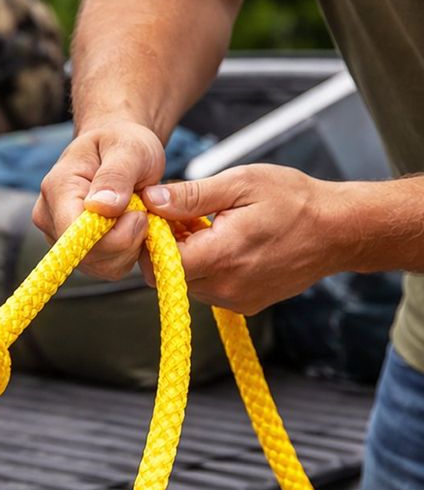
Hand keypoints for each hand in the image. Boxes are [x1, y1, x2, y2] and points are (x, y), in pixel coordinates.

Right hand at [33, 120, 164, 282]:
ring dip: (129, 248)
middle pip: (87, 256)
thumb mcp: (129, 148)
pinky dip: (127, 254)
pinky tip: (130, 228)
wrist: (117, 150)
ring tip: (135, 214)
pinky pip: (106, 269)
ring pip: (99, 267)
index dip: (113, 235)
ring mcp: (59, 238)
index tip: (139, 213)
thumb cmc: (122, 144)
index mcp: (57, 189)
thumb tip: (102, 207)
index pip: (75, 234)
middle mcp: (49, 217)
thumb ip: (116, 175)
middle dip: (126, 241)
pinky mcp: (76, 252)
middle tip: (142, 211)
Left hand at [143, 164, 347, 314]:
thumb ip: (191, 196)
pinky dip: (207, 268)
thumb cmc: (293, 200)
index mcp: (220, 256)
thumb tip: (151, 199)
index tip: (161, 216)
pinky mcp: (244, 305)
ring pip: (187, 283)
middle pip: (169, 276)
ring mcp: (235, 300)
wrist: (339, 231)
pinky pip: (209, 289)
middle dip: (168, 247)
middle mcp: (225, 287)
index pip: (159, 264)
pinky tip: (226, 244)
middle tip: (186, 217)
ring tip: (210, 228)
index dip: (152, 239)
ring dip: (189, 257)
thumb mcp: (240, 184)